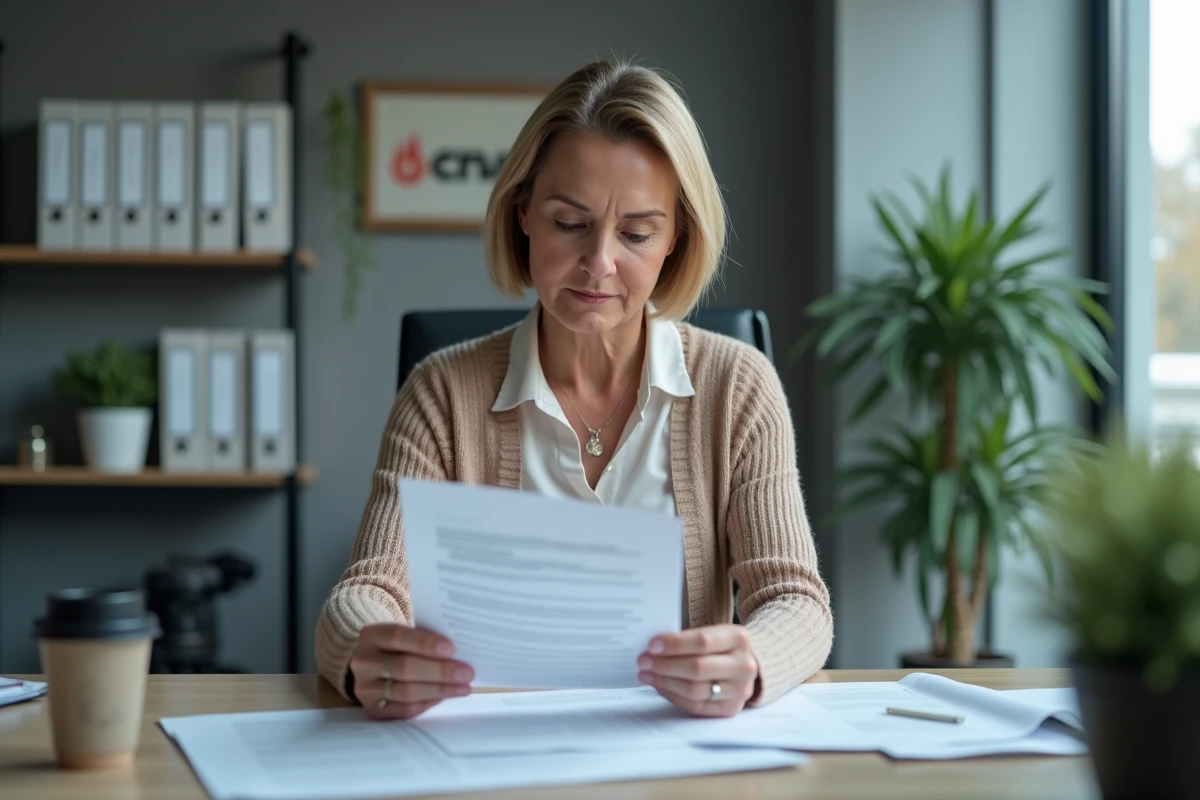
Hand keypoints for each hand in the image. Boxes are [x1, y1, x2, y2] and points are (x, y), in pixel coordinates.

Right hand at [348, 623, 473, 719]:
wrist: (371, 668)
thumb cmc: (398, 647)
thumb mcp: (404, 635)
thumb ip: (424, 639)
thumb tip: (458, 653)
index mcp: (371, 636)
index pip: (397, 636)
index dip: (424, 643)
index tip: (451, 649)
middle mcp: (364, 662)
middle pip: (404, 667)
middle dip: (440, 671)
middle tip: (467, 673)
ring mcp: (366, 689)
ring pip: (406, 692)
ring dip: (440, 690)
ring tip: (463, 687)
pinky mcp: (373, 710)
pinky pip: (405, 710)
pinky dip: (429, 703)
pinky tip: (445, 696)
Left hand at [636, 625, 758, 717]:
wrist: (744, 666)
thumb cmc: (720, 647)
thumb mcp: (713, 633)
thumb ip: (688, 639)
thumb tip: (653, 649)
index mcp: (739, 639)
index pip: (702, 641)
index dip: (675, 644)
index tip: (652, 645)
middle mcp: (743, 665)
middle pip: (697, 668)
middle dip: (665, 665)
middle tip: (643, 661)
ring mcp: (739, 690)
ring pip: (694, 689)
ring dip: (664, 681)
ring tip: (646, 674)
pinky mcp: (730, 709)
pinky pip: (695, 705)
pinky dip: (673, 695)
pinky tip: (659, 686)